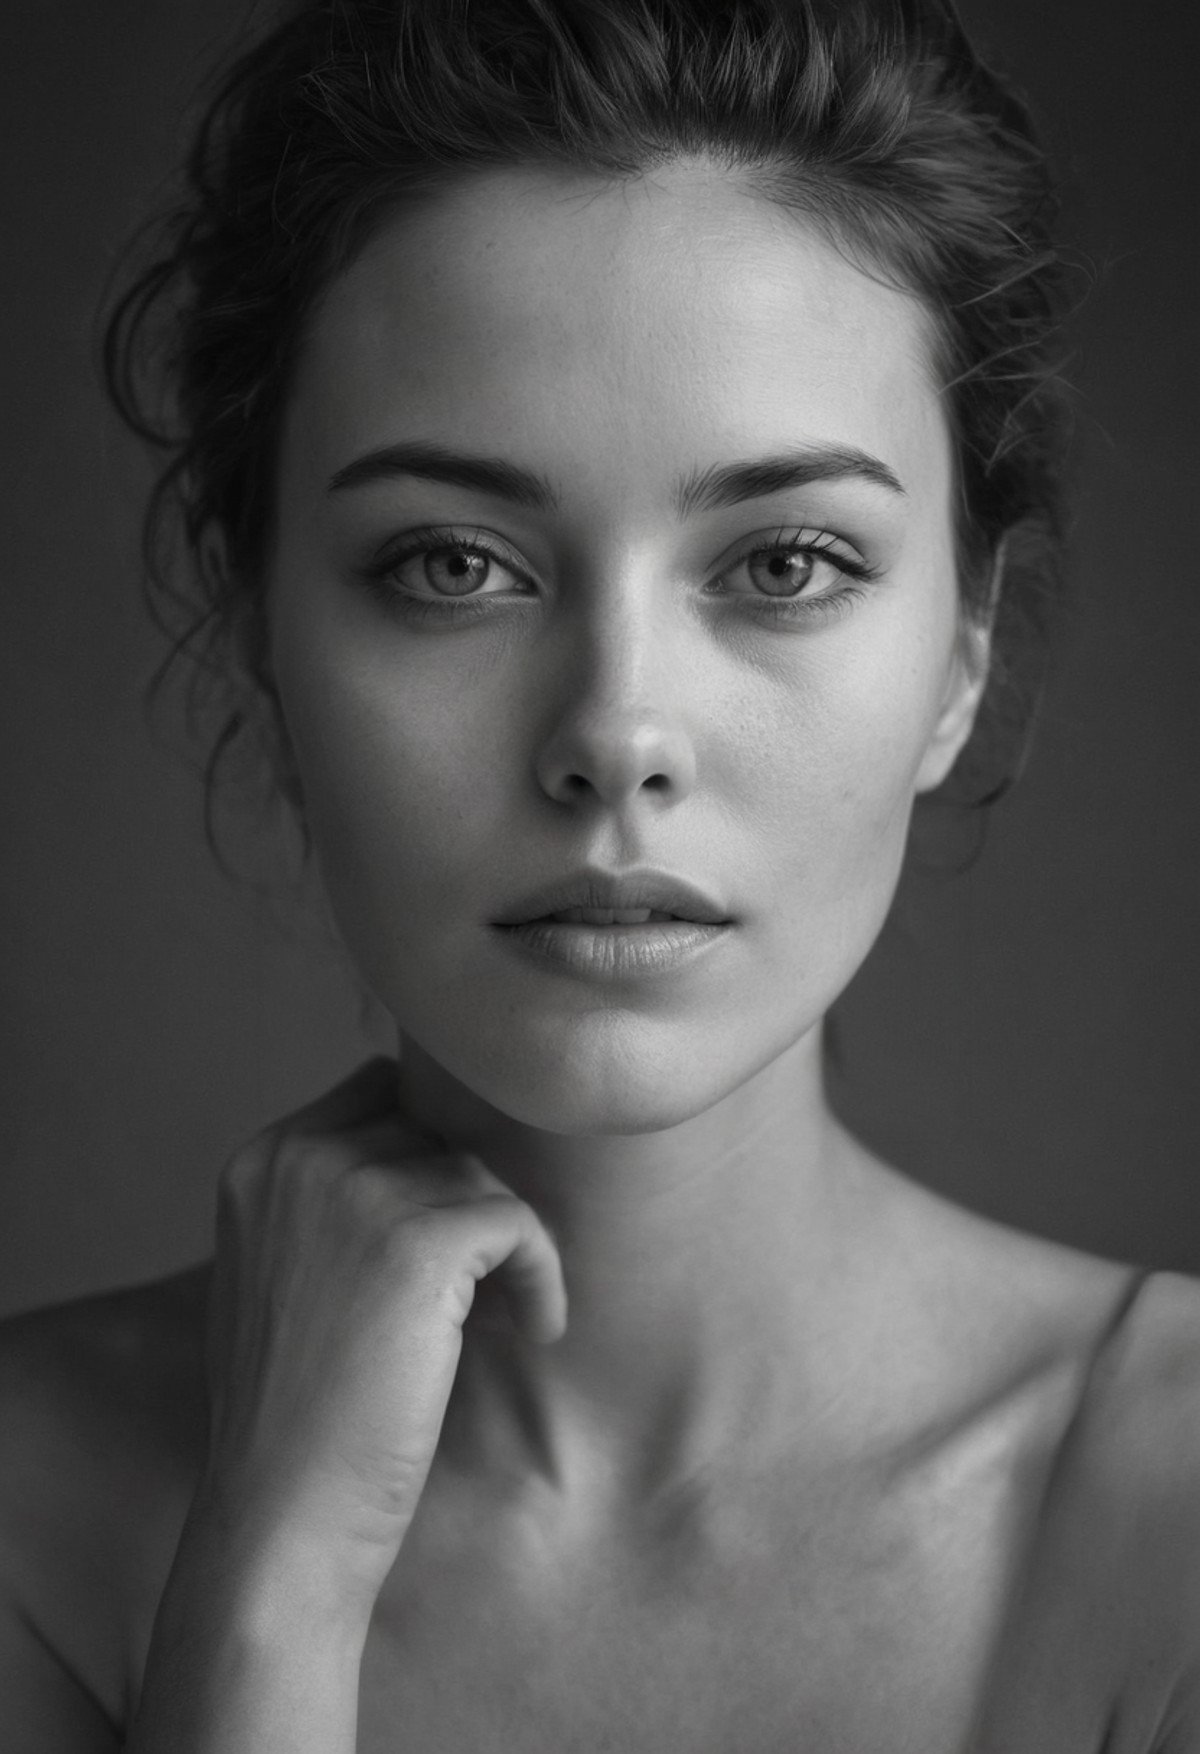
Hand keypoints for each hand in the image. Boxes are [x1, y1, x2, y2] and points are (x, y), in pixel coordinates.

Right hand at [194, 1056, 565, 1618]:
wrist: (282, 1516)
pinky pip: (520, 1222)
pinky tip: (532, 1332)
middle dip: (466, 1212)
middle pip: (436, 1137)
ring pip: (481, 1179)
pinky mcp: (420, 1242)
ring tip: (496, 1323)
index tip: (446, 1245)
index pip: (381, 1097)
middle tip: (478, 1299)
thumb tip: (447, 1159)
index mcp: (260, 1162)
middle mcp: (300, 1159)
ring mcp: (358, 1193)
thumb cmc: (294, 1414)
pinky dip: (542, 1277)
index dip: (428, 1165)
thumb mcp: (280, 1277)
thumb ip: (331, 1203)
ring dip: (506, 1249)